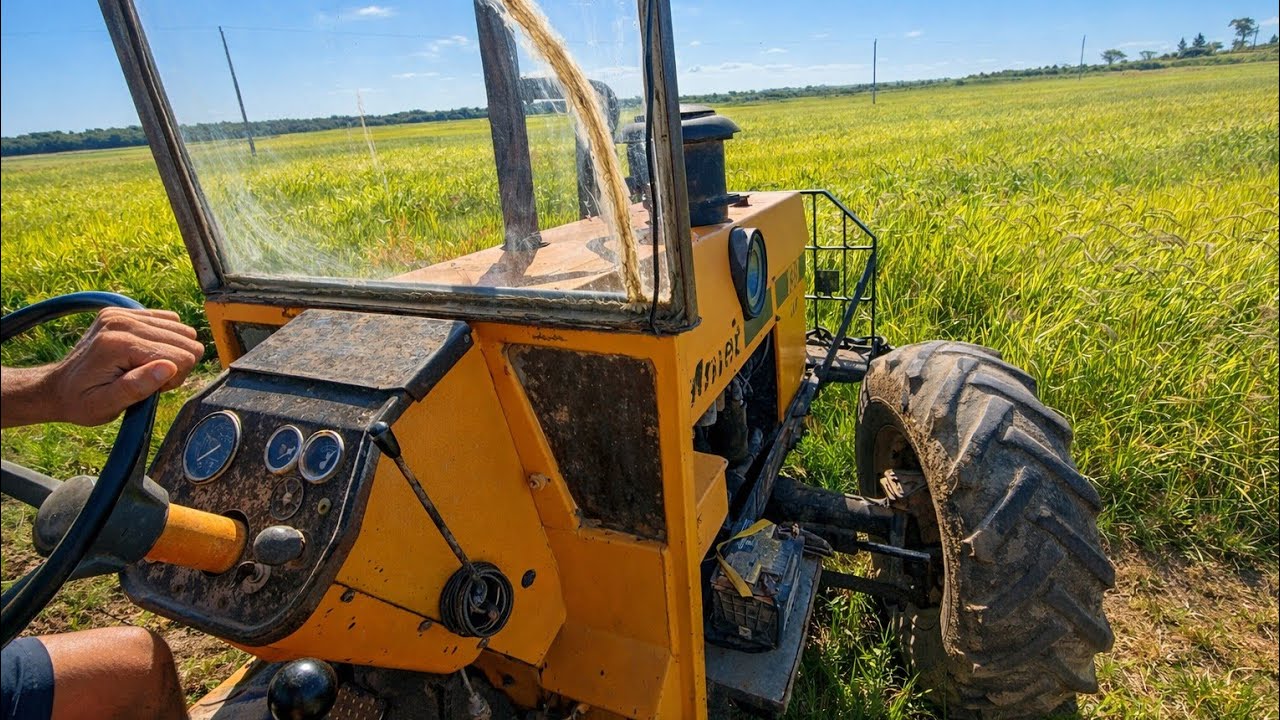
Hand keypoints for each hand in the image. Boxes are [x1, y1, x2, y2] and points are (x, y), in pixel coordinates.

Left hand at [1, 308, 204, 427]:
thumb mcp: (106, 406)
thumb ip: (137, 386)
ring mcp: (122, 312)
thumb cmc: (81, 402)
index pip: (181, 356)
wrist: (57, 387)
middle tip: (148, 379)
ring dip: (171, 352)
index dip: (174, 379)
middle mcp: (121, 321)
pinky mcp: (125, 311)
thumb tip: (170, 367)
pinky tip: (145, 355)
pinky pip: (169, 320)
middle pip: (185, 340)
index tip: (151, 389)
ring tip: (145, 368)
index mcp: (117, 344)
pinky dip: (164, 340)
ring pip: (181, 329)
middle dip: (175, 364)